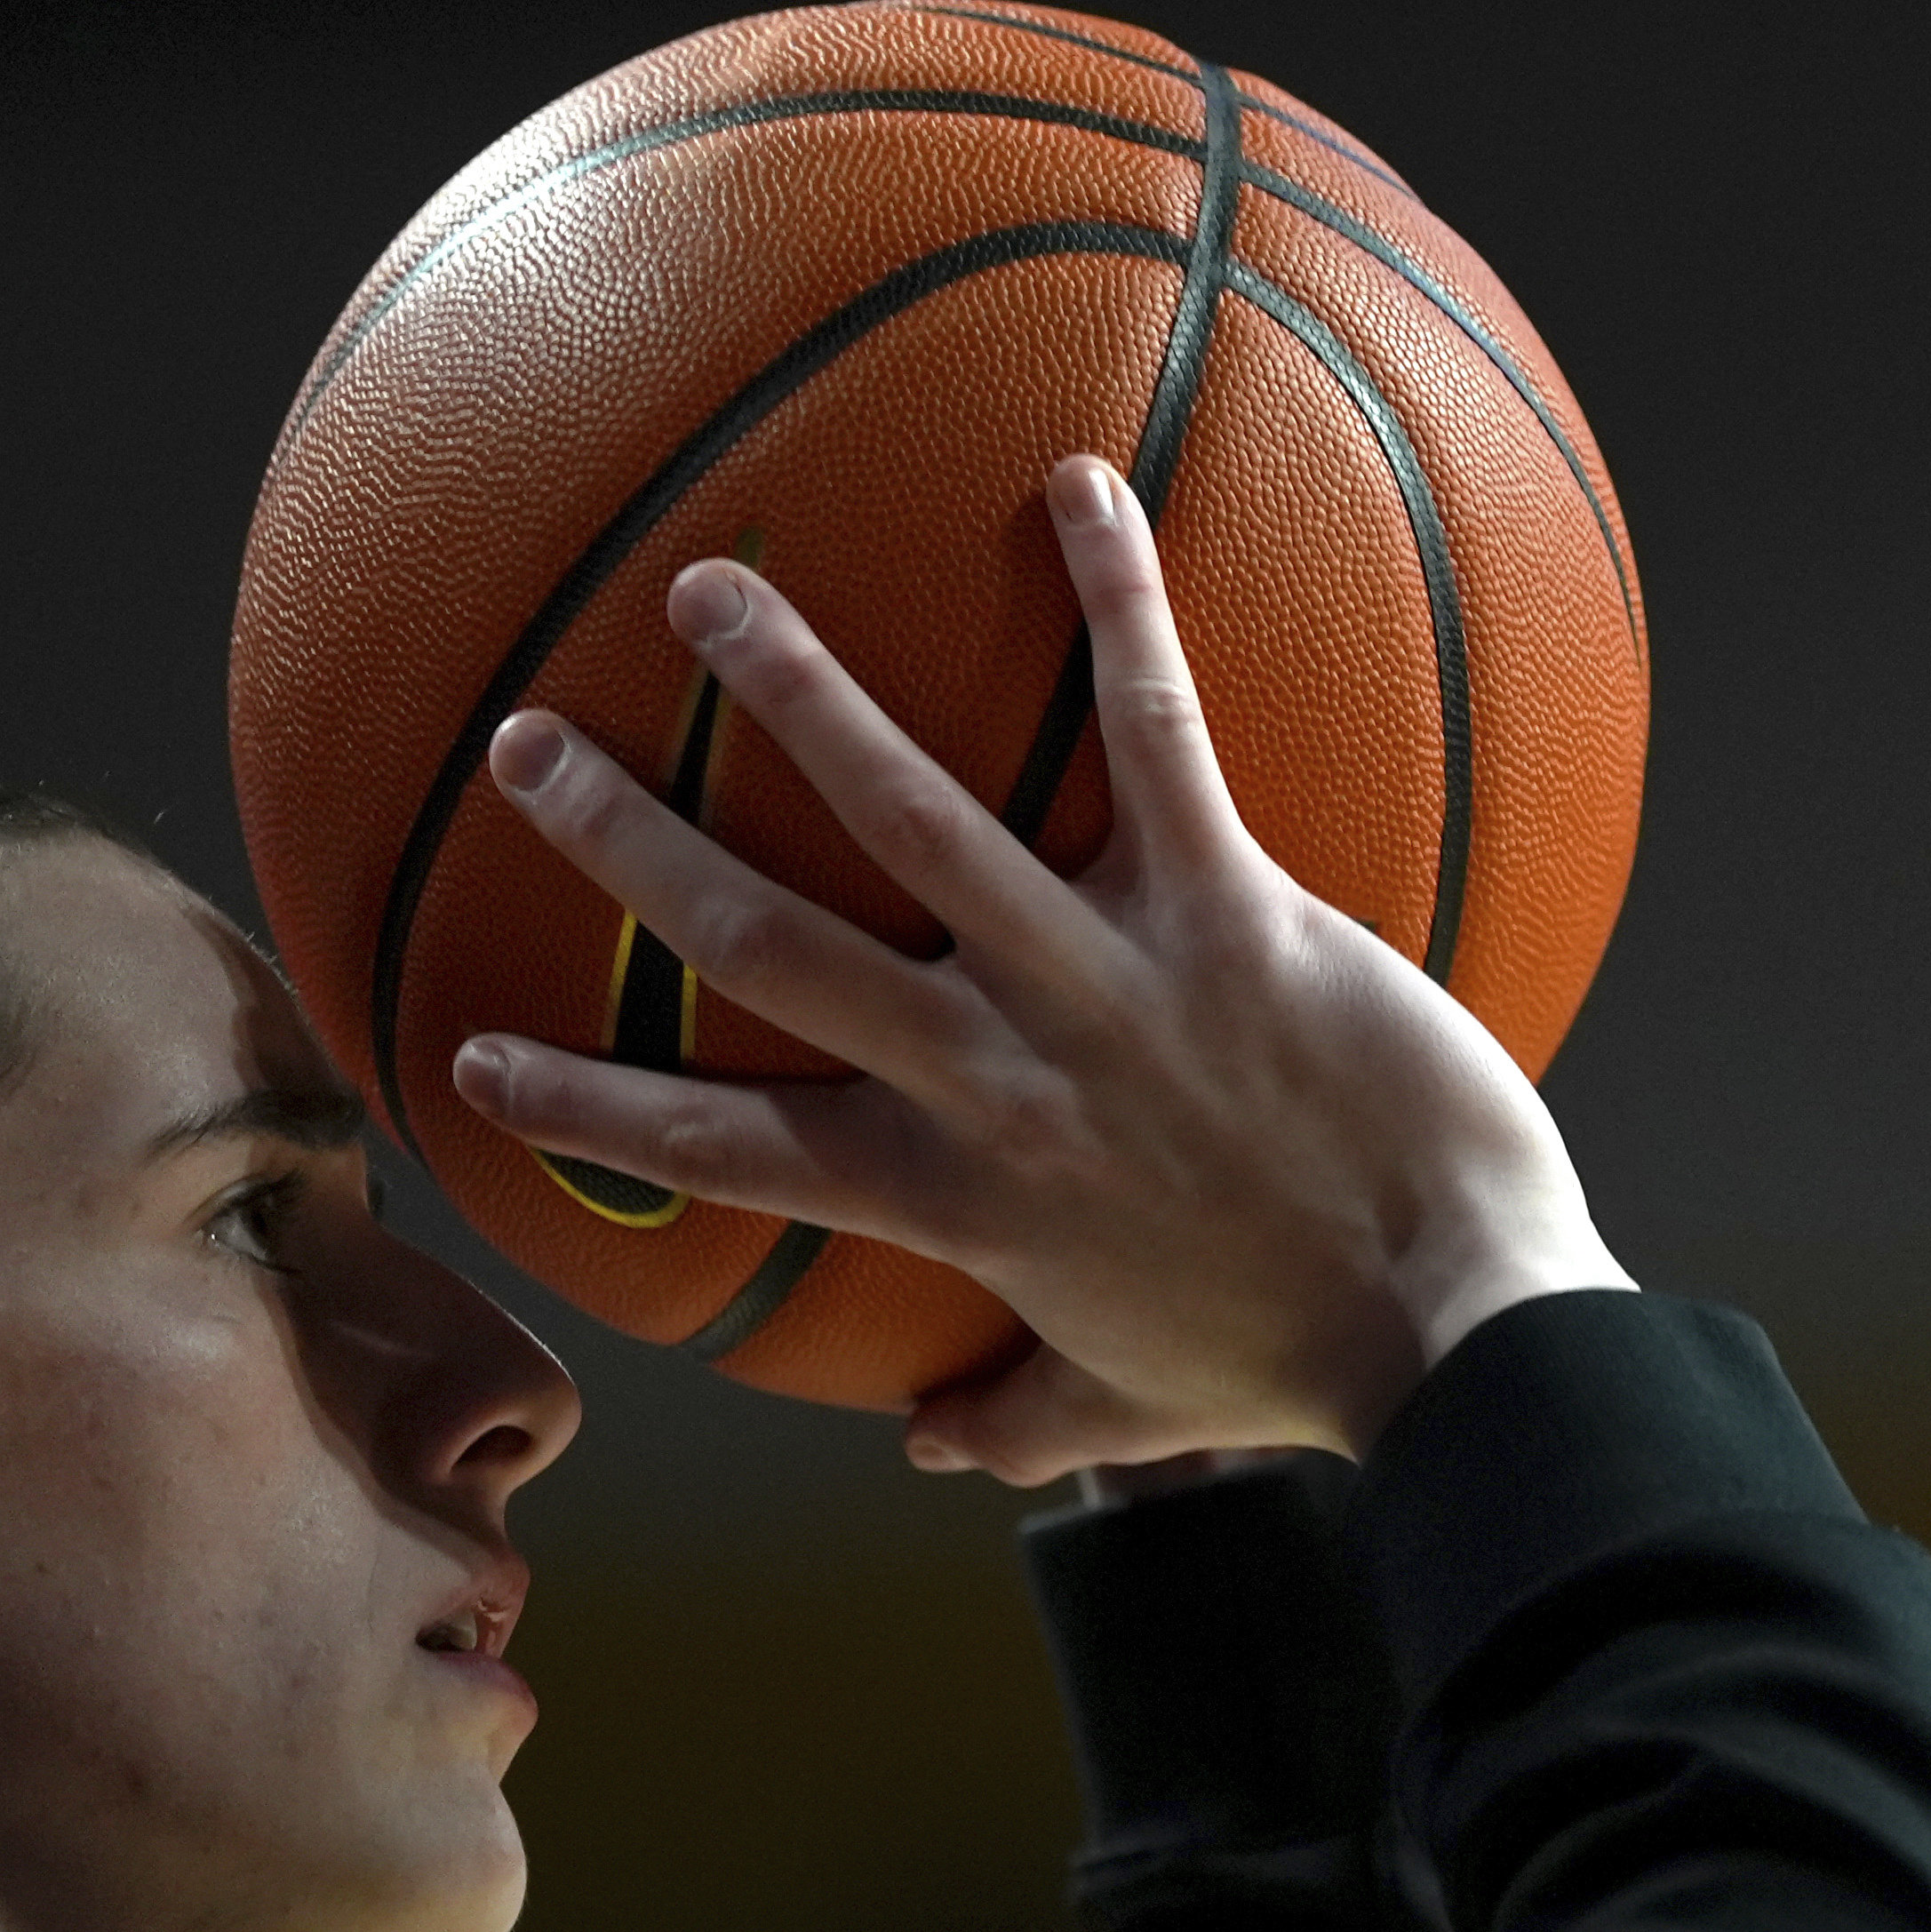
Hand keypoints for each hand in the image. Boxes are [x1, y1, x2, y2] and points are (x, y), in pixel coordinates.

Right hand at [453, 453, 1630, 1484]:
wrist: (1457, 1335)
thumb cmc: (1293, 1367)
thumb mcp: (1124, 1409)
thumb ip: (1015, 1418)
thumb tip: (930, 1450)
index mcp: (953, 1198)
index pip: (726, 1149)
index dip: (591, 1109)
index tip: (473, 1060)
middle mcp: (998, 1083)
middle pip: (768, 948)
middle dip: (634, 842)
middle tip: (527, 747)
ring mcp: (1108, 986)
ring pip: (919, 817)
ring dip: (805, 693)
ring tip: (713, 588)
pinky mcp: (1234, 913)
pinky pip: (1158, 732)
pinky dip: (1118, 601)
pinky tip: (1078, 481)